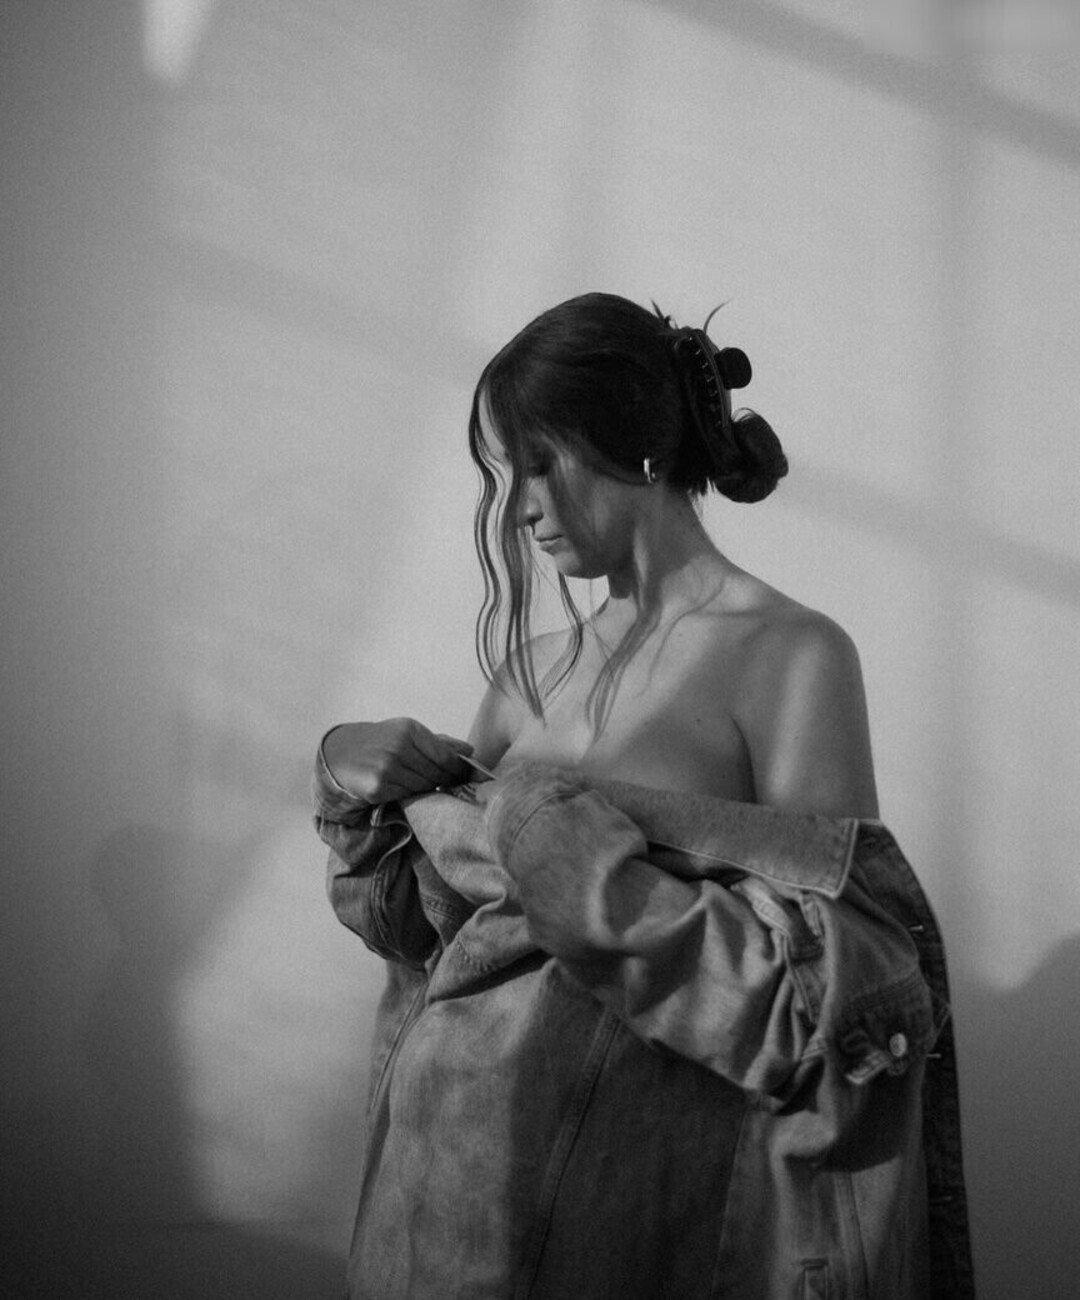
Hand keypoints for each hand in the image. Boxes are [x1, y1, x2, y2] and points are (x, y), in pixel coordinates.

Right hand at [321, 717, 473, 804]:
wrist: (340, 753)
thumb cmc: (380, 741)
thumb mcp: (406, 732)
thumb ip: (438, 742)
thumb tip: (469, 751)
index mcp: (409, 730)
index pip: (446, 755)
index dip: (459, 768)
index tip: (466, 774)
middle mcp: (399, 748)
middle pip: (437, 774)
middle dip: (448, 780)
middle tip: (452, 783)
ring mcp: (388, 769)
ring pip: (424, 787)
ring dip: (429, 788)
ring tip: (427, 783)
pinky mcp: (379, 788)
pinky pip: (408, 796)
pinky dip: (412, 794)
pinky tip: (407, 787)